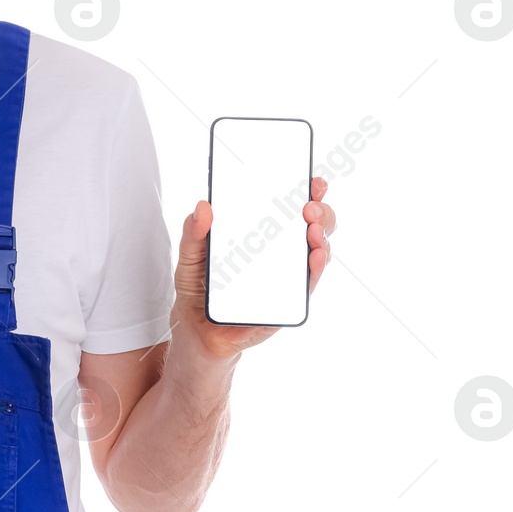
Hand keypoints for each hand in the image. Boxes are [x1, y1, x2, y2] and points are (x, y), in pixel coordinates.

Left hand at [172, 176, 336, 361]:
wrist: (196, 329)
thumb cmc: (198, 287)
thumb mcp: (190, 255)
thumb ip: (193, 232)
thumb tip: (202, 207)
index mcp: (261, 235)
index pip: (291, 208)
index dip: (308, 192)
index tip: (314, 182)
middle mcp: (280, 253)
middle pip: (313, 227)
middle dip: (321, 212)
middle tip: (309, 206)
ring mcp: (287, 277)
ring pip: (317, 252)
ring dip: (322, 237)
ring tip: (313, 228)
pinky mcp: (287, 303)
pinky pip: (307, 285)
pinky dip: (315, 269)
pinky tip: (315, 256)